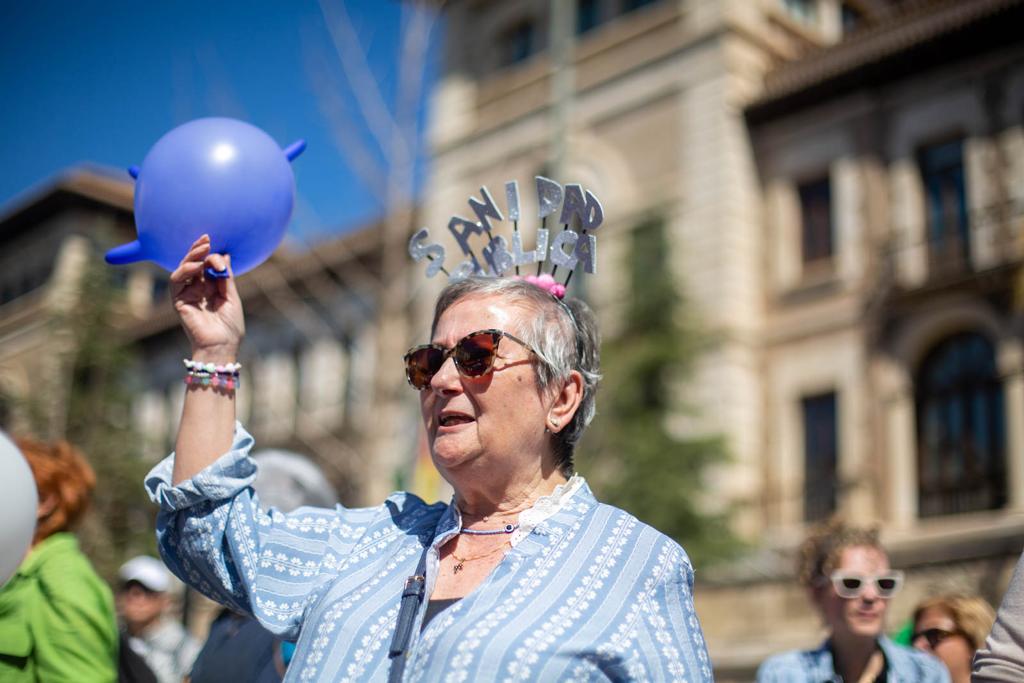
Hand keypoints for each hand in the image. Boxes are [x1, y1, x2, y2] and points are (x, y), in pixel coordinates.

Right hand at [169, 235, 244, 359]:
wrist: (222, 345)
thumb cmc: (230, 326)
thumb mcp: (232, 297)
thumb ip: (226, 277)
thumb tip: (225, 255)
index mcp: (211, 288)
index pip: (207, 265)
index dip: (212, 255)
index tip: (220, 249)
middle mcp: (197, 289)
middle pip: (194, 264)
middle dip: (199, 250)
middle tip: (207, 238)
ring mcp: (187, 294)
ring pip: (183, 269)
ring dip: (192, 256)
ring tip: (203, 248)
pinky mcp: (178, 301)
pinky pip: (176, 281)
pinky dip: (185, 271)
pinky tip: (195, 265)